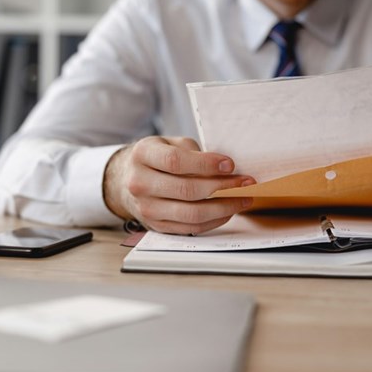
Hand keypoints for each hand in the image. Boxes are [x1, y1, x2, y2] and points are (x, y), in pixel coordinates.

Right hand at [103, 136, 254, 234]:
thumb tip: (225, 168)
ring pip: (191, 214)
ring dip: (223, 208)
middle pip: (186, 190)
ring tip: (243, 199)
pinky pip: (190, 228)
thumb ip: (192, 151)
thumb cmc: (156, 158)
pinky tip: (228, 210)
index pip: (176, 162)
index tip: (230, 164)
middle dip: (222, 187)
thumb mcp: (169, 143)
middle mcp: (139, 183)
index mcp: (142, 155)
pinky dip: (214, 220)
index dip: (206, 164)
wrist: (127, 179)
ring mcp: (146, 208)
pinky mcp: (156, 226)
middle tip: (245, 182)